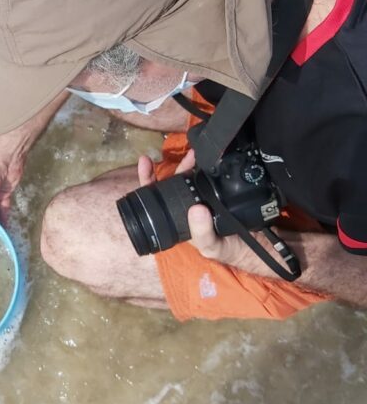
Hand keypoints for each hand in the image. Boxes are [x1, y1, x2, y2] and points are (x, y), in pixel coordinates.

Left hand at [136, 151, 253, 269]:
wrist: (258, 246)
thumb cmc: (228, 249)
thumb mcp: (211, 246)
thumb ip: (202, 234)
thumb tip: (196, 210)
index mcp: (179, 219)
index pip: (157, 198)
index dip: (148, 180)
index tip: (145, 161)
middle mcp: (188, 207)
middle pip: (173, 183)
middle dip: (175, 166)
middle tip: (185, 154)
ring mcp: (203, 198)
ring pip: (190, 177)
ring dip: (191, 163)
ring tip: (197, 154)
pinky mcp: (219, 192)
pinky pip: (208, 176)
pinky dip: (207, 165)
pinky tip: (210, 158)